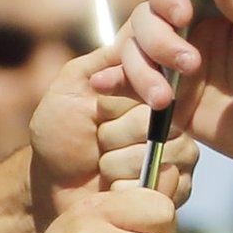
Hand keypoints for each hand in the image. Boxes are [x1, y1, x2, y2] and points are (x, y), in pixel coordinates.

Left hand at [29, 46, 195, 229]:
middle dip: (114, 137)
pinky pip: (162, 187)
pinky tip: (113, 189)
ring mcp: (180, 157)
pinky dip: (125, 189)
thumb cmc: (60, 136)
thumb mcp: (69, 90)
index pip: (157, 87)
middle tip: (98, 143)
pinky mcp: (178, 190)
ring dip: (116, 165)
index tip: (98, 114)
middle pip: (159, 125)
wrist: (53, 186)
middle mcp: (172, 122)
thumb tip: (133, 42)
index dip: (122, 106)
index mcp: (150, 95)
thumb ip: (98, 64)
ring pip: (159, 157)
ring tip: (103, 166)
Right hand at [91, 0, 232, 181]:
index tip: (179, 15)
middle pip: (147, 16)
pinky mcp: (174, 100)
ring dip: (139, 69)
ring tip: (164, 99)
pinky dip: (117, 82)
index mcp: (218, 6)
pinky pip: (135, 85)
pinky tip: (106, 85)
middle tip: (190, 66)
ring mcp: (179, 65)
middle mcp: (192, 30)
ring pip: (135, 51)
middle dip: (158, 39)